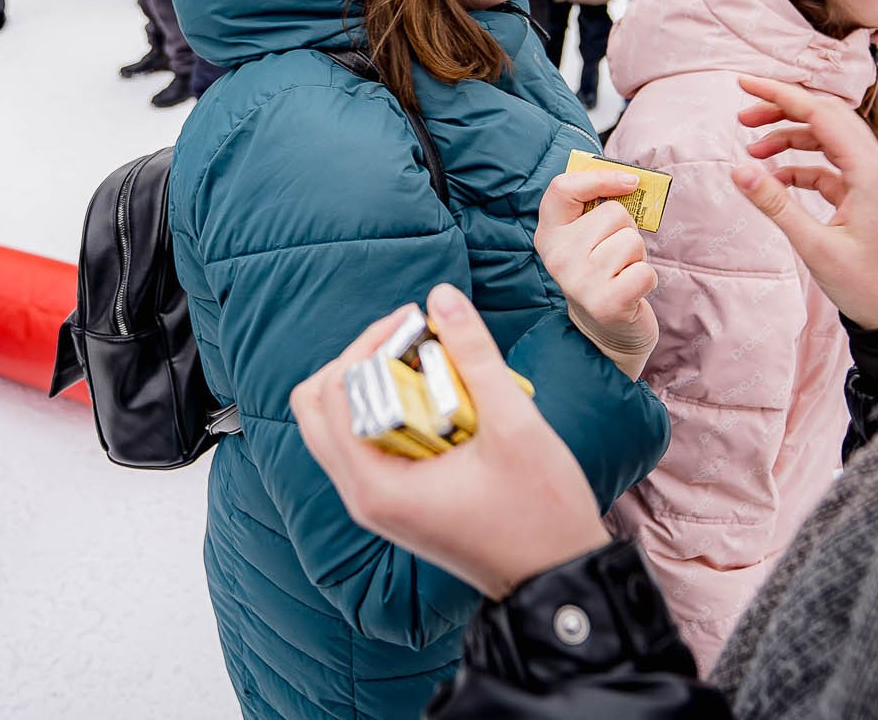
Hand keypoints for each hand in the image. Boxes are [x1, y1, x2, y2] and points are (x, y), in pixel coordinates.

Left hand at [289, 284, 609, 600]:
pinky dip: (392, 410)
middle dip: (361, 361)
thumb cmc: (541, 515)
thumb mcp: (515, 425)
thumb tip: (442, 296)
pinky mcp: (394, 501)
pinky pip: (368, 441)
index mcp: (375, 484)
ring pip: (340, 423)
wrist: (558, 581)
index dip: (369, 345)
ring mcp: (375, 502)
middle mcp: (362, 495)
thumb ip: (474, 356)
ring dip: (376, 384)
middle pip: (318, 407)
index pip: (332, 392)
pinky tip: (442, 399)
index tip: (418, 324)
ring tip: (430, 368)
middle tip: (412, 341)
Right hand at [535, 171, 659, 379]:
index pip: (563, 188)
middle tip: (615, 256)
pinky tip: (631, 292)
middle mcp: (558, 256)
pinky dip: (647, 280)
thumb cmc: (602, 273)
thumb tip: (631, 181)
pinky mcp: (606, 303)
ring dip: (637, 257)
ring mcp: (580, 281)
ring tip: (622, 274)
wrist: (605, 332)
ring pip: (632, 241)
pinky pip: (645, 271)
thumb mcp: (587, 239)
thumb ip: (597, 207)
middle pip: (614, 213)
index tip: (630, 182)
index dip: (600, 178)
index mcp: (549, 235)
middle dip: (626, 231)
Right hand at [730, 75, 877, 328]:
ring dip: (791, 138)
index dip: (780, 94)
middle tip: (742, 116)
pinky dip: (802, 166)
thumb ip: (777, 205)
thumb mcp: (817, 248)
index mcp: (870, 172)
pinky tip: (776, 179)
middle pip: (827, 117)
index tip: (743, 82)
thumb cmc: (873, 287)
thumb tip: (738, 170)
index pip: (821, 113)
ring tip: (752, 150)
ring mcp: (874, 182)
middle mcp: (876, 168)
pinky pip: (832, 167)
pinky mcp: (868, 197)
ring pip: (829, 140)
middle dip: (783, 110)